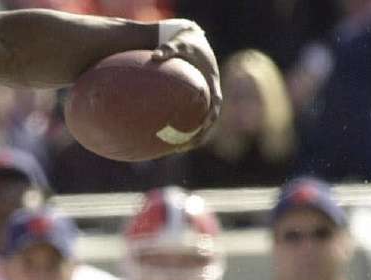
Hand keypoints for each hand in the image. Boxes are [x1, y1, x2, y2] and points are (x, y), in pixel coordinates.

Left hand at [152, 22, 221, 147]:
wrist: (191, 39)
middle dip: (199, 136)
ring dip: (188, 137)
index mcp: (211, 83)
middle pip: (208, 121)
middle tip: (183, 148)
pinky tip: (162, 136)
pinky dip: (178, 127)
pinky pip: (187, 117)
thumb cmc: (186, 41)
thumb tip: (155, 56)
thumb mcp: (179, 41)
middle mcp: (209, 94)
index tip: (202, 128)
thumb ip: (168, 48)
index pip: (215, 105)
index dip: (209, 118)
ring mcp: (202, 98)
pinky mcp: (192, 101)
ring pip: (198, 123)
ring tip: (172, 150)